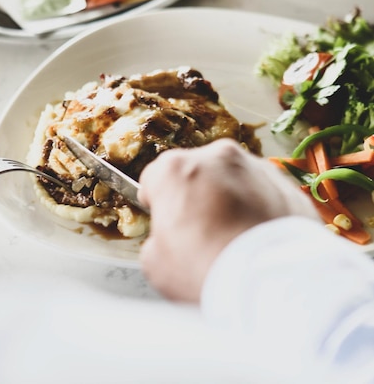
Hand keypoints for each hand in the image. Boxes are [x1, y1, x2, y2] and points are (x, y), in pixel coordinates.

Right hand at [138, 138, 318, 302]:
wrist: (272, 283)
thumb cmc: (207, 269)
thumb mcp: (156, 264)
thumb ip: (158, 239)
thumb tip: (168, 241)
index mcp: (175, 168)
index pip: (155, 178)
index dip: (158, 202)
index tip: (165, 221)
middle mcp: (216, 156)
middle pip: (197, 173)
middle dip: (198, 197)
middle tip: (203, 234)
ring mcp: (256, 166)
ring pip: (234, 179)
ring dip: (231, 200)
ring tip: (236, 238)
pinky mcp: (287, 184)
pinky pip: (265, 193)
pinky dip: (260, 209)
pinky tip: (260, 240)